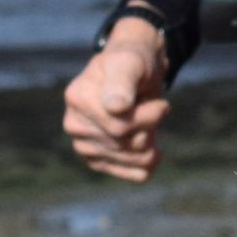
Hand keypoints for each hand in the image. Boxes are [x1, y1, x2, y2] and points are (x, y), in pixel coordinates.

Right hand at [63, 17, 171, 181]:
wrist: (134, 71)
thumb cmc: (133, 63)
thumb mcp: (130, 62)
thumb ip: (122, 82)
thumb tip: (116, 108)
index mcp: (77, 98)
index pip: (120, 126)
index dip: (149, 117)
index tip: (161, 104)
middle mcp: (75, 124)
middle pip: (127, 143)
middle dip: (151, 127)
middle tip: (157, 109)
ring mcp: (83, 144)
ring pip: (131, 159)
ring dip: (151, 144)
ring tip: (152, 125)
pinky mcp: (97, 159)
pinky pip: (127, 173)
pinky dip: (145, 167)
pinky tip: (154, 154)